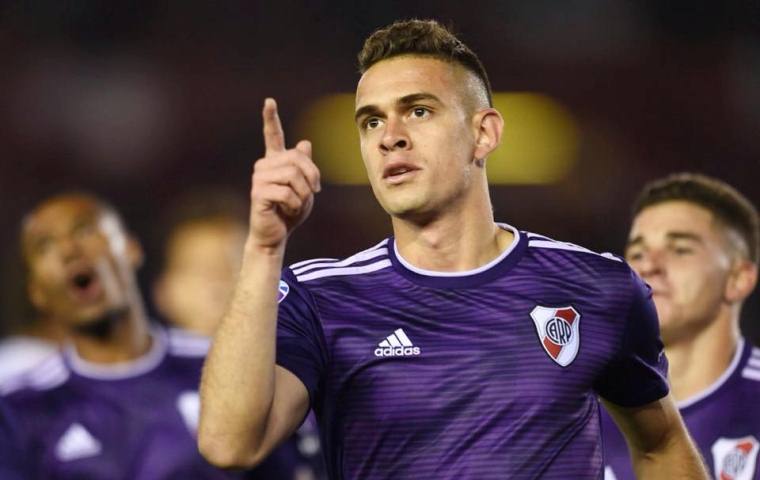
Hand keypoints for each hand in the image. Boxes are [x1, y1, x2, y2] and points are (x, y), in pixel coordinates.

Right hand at [248, 98, 320, 250]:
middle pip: (297, 158)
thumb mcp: (304, 189)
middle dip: (312, 177)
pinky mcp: (258, 193)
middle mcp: (264, 166)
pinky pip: (287, 193)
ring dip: (303, 194)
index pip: (273, 136)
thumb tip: (305, 143)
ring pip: (293, 176)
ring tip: (296, 205)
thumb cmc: (288, 213)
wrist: (274, 235)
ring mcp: (259, 178)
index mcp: (275, 162)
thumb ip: (304, 168)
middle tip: (312, 193)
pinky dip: (295, 205)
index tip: (269, 101)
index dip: (271, 118)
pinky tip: (288, 212)